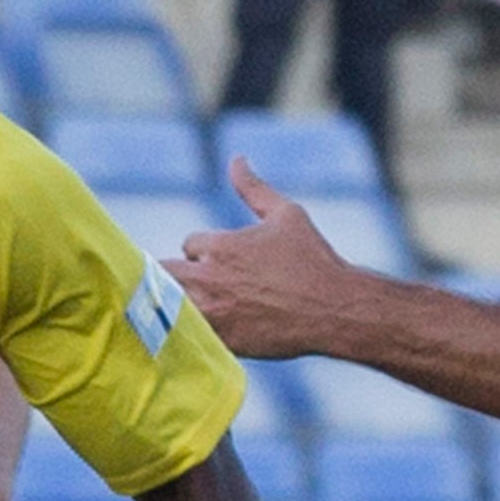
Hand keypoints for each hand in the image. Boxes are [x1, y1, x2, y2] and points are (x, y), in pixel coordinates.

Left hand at [168, 159, 359, 358]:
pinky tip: (210, 330)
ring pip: (171, 306)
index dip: (202, 253)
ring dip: (179, 304)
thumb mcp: (286, 214)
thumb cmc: (313, 260)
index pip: (190, 245)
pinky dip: (193, 332)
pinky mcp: (221, 341)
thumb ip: (254, 188)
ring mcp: (213, 313)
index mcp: (221, 246)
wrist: (334, 310)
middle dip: (176, 276)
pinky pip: (189, 336)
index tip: (219, 263)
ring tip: (194, 307)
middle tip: (193, 284)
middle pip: (165, 274)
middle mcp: (210, 278)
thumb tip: (236, 159)